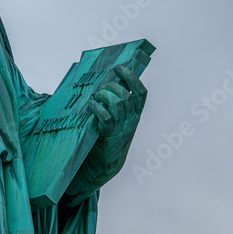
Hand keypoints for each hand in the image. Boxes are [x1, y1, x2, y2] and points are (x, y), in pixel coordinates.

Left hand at [87, 64, 146, 179]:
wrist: (105, 164)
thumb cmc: (108, 137)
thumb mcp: (119, 121)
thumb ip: (117, 105)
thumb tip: (107, 83)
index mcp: (135, 115)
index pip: (141, 93)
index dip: (132, 78)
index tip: (119, 68)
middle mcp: (131, 120)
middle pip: (127, 96)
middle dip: (113, 86)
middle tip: (103, 88)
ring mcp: (121, 128)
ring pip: (118, 104)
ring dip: (104, 95)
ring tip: (96, 96)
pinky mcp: (109, 136)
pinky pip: (105, 118)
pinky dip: (97, 108)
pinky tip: (91, 105)